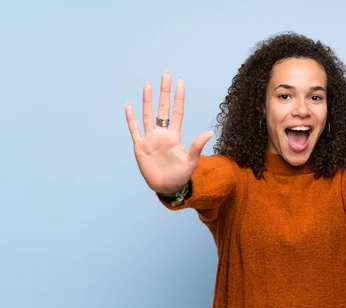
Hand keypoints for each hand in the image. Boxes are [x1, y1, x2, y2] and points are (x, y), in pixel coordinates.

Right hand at [125, 71, 212, 193]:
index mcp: (174, 136)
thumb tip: (209, 132)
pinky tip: (129, 106)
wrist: (167, 187)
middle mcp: (162, 134)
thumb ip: (197, 146)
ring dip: (147, 100)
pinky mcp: (140, 147)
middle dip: (164, 92)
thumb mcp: (191, 161)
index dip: (178, 98)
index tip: (180, 82)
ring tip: (148, 85)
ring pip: (147, 115)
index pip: (177, 112)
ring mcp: (150, 139)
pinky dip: (131, 119)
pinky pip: (134, 130)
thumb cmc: (181, 175)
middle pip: (162, 108)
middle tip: (166, 75)